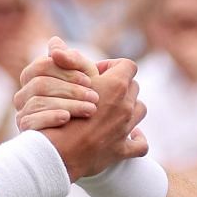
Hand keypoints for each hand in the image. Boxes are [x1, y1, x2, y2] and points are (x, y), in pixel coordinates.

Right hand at [14, 37, 101, 128]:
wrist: (81, 140)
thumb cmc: (83, 102)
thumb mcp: (84, 80)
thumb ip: (73, 61)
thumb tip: (55, 42)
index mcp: (33, 77)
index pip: (42, 66)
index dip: (67, 71)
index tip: (90, 81)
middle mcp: (23, 94)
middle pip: (40, 84)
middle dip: (70, 89)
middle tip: (95, 97)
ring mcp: (21, 112)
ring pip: (38, 101)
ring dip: (68, 104)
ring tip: (90, 109)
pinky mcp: (24, 130)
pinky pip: (31, 121)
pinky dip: (51, 117)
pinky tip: (68, 119)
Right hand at [41, 57, 146, 179]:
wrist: (55, 153)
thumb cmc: (57, 114)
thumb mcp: (61, 81)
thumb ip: (65, 61)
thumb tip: (56, 43)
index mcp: (115, 85)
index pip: (127, 65)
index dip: (113, 66)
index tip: (97, 73)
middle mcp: (125, 105)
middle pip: (134, 87)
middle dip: (120, 87)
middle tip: (101, 93)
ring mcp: (126, 128)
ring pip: (140, 110)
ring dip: (130, 108)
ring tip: (114, 111)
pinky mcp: (122, 150)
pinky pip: (140, 144)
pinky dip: (137, 139)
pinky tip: (131, 136)